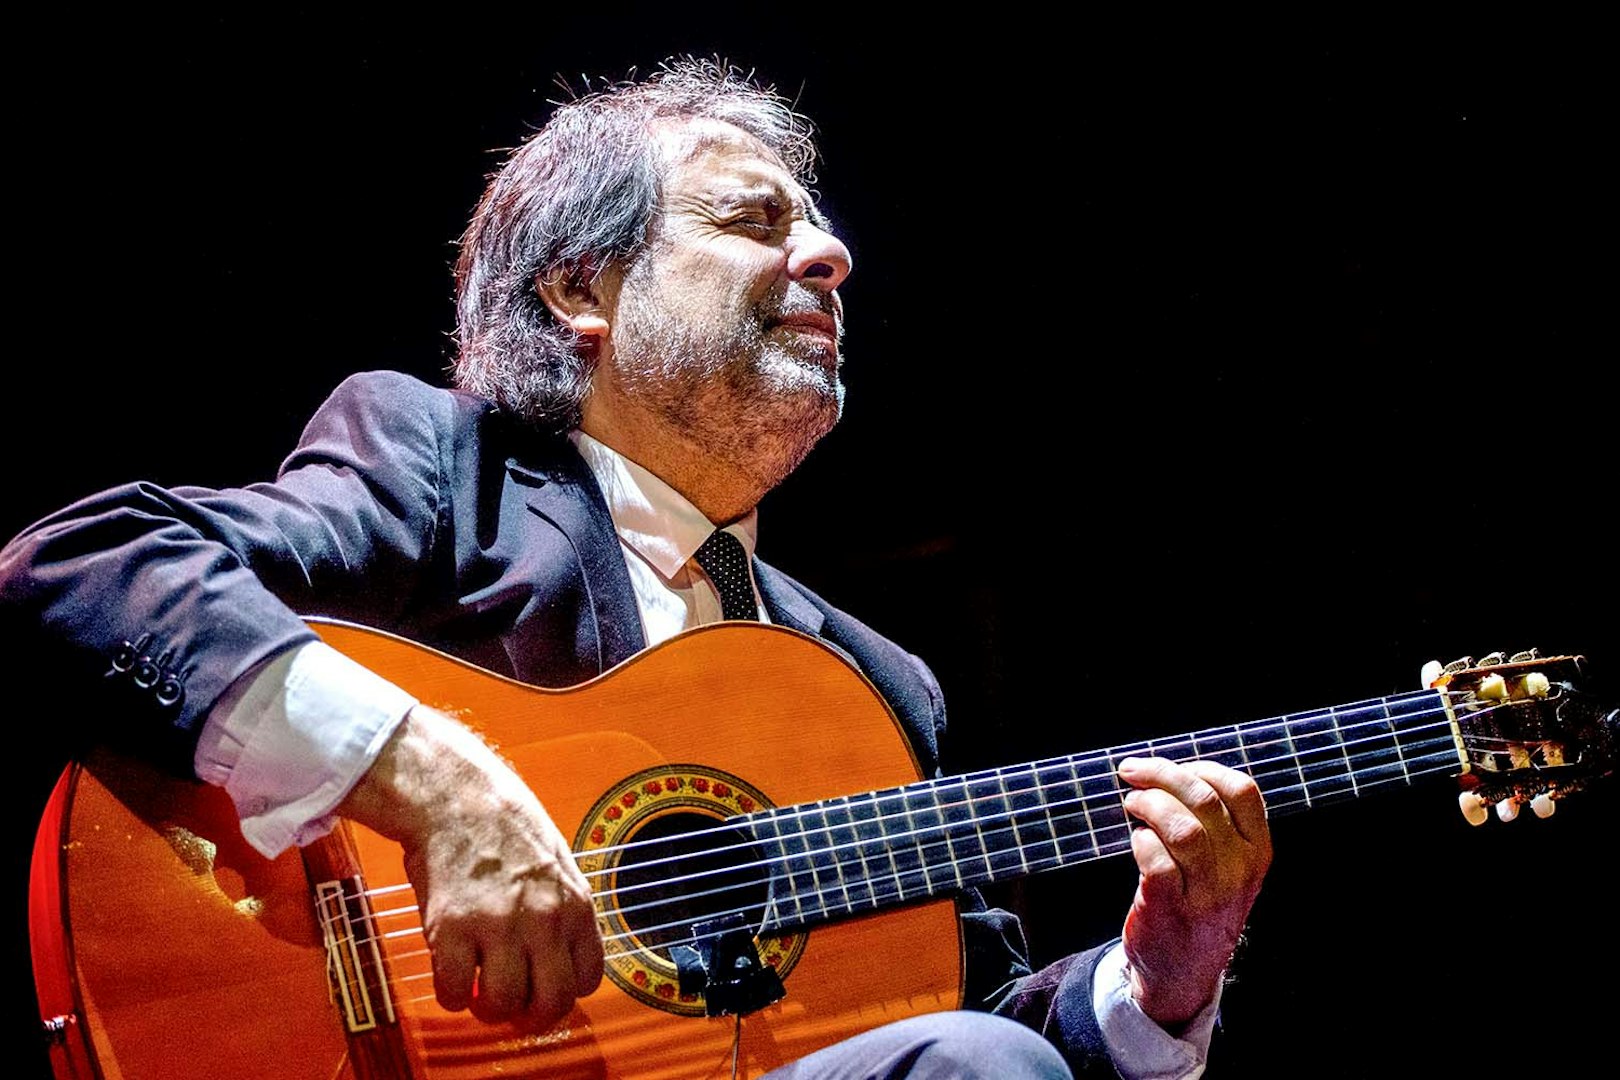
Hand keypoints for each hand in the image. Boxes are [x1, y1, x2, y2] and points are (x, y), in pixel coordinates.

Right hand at [338, 705, 603, 1026]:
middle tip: (512, 1007)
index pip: (587, 979)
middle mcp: (543, 920)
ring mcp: (498, 926)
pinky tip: (451, 974)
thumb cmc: (506, 823)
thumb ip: (563, 910)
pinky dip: (451, 994)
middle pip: (550, 1003)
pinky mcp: (453, 929)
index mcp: (575, 904)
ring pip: (502, 1004)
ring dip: (488, 1007)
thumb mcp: (558, 863)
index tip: (543, 990)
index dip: (563, 992)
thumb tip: (561, 956)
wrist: (457, 795)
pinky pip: (455, 991)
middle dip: (530, 1016)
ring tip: (478, 988)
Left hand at [1116, 756, 1270, 1027]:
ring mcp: (1206, 892)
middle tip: (1133, 771)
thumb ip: (1216, 825)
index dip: (1202, 767)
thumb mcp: (1228, 868)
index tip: (1175, 766)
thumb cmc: (1199, 905)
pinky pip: (1155, 859)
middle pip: (1204, 800)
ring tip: (1132, 802)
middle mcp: (1237, 871)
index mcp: (1256, 852)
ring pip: (1181, 827)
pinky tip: (1135, 840)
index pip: (1243, 791)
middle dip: (1162, 774)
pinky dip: (1140, 840)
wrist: (1183, 973)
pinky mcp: (1170, 907)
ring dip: (1149, 803)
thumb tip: (1173, 771)